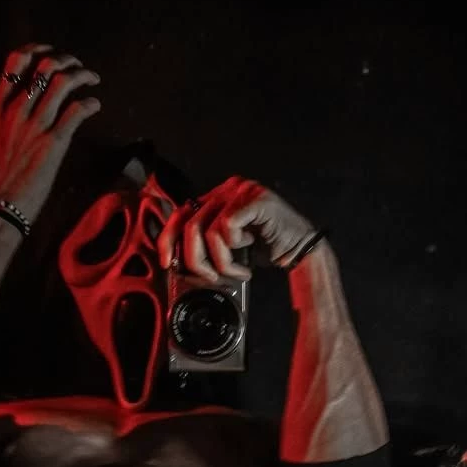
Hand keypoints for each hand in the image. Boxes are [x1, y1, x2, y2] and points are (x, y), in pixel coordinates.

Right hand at [0, 43, 101, 224]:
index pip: (16, 64)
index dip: (35, 51)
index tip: (47, 53)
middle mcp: (16, 111)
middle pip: (45, 68)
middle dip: (66, 61)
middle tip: (76, 67)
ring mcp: (35, 126)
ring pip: (63, 83)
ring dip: (82, 76)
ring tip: (91, 79)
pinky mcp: (54, 143)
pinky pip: (77, 111)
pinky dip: (89, 103)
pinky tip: (94, 105)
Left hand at [157, 177, 315, 282]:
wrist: (299, 252)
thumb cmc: (263, 251)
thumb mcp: (225, 248)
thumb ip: (203, 245)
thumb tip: (173, 260)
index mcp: (216, 197)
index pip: (179, 214)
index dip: (167, 239)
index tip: (167, 263)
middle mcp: (226, 188)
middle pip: (189, 224)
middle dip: (194, 259)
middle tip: (210, 278)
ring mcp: (241, 190)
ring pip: (206, 230)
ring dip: (218, 262)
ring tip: (234, 273)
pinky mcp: (254, 200)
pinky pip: (226, 228)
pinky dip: (232, 252)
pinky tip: (246, 264)